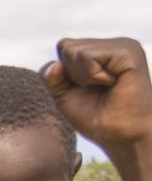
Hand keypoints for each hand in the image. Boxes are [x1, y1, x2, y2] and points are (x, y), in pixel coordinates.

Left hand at [45, 38, 151, 154]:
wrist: (122, 136)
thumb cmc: (96, 117)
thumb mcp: (63, 95)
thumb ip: (51, 77)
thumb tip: (56, 64)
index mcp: (101, 50)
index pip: (63, 46)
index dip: (65, 73)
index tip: (87, 88)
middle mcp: (113, 44)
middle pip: (66, 46)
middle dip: (73, 75)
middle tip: (99, 89)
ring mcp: (123, 45)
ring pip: (75, 51)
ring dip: (84, 77)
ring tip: (108, 87)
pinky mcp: (129, 52)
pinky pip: (89, 57)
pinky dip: (93, 77)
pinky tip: (113, 83)